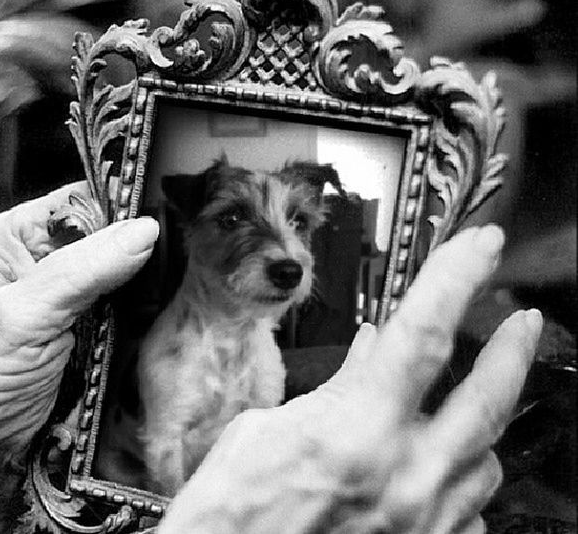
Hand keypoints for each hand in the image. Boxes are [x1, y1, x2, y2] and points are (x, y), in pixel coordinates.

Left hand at [0, 183, 158, 527]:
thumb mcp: (29, 314)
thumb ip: (82, 270)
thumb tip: (144, 231)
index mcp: (25, 231)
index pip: (90, 198)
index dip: (127, 207)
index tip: (166, 221)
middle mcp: (55, 250)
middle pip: (117, 229)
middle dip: (148, 243)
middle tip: (180, 257)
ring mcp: (83, 282)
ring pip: (135, 261)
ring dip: (157, 275)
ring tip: (181, 282)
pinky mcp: (103, 311)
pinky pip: (140, 293)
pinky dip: (155, 301)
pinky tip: (168, 304)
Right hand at [159, 226, 541, 533]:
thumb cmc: (230, 512)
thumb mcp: (268, 429)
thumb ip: (332, 388)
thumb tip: (367, 352)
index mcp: (354, 431)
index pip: (421, 333)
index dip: (455, 277)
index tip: (479, 246)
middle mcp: (403, 478)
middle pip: (484, 395)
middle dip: (511, 347)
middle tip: (523, 318)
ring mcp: (422, 522)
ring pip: (485, 458)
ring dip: (479, 420)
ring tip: (467, 399)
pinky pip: (469, 509)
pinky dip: (460, 477)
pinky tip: (437, 468)